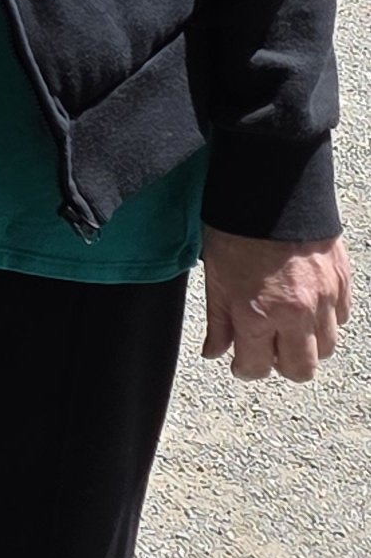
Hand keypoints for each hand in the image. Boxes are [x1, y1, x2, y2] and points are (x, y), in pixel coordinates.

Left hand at [200, 225, 351, 382]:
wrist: (272, 187)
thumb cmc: (237, 228)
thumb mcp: (216, 276)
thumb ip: (219, 320)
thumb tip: (215, 352)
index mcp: (256, 314)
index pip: (257, 369)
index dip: (246, 369)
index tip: (242, 363)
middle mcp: (294, 314)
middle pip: (301, 370)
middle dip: (283, 365)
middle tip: (270, 348)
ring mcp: (323, 298)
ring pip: (327, 348)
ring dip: (308, 344)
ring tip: (290, 325)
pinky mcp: (341, 281)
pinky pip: (342, 317)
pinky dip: (328, 318)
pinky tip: (309, 303)